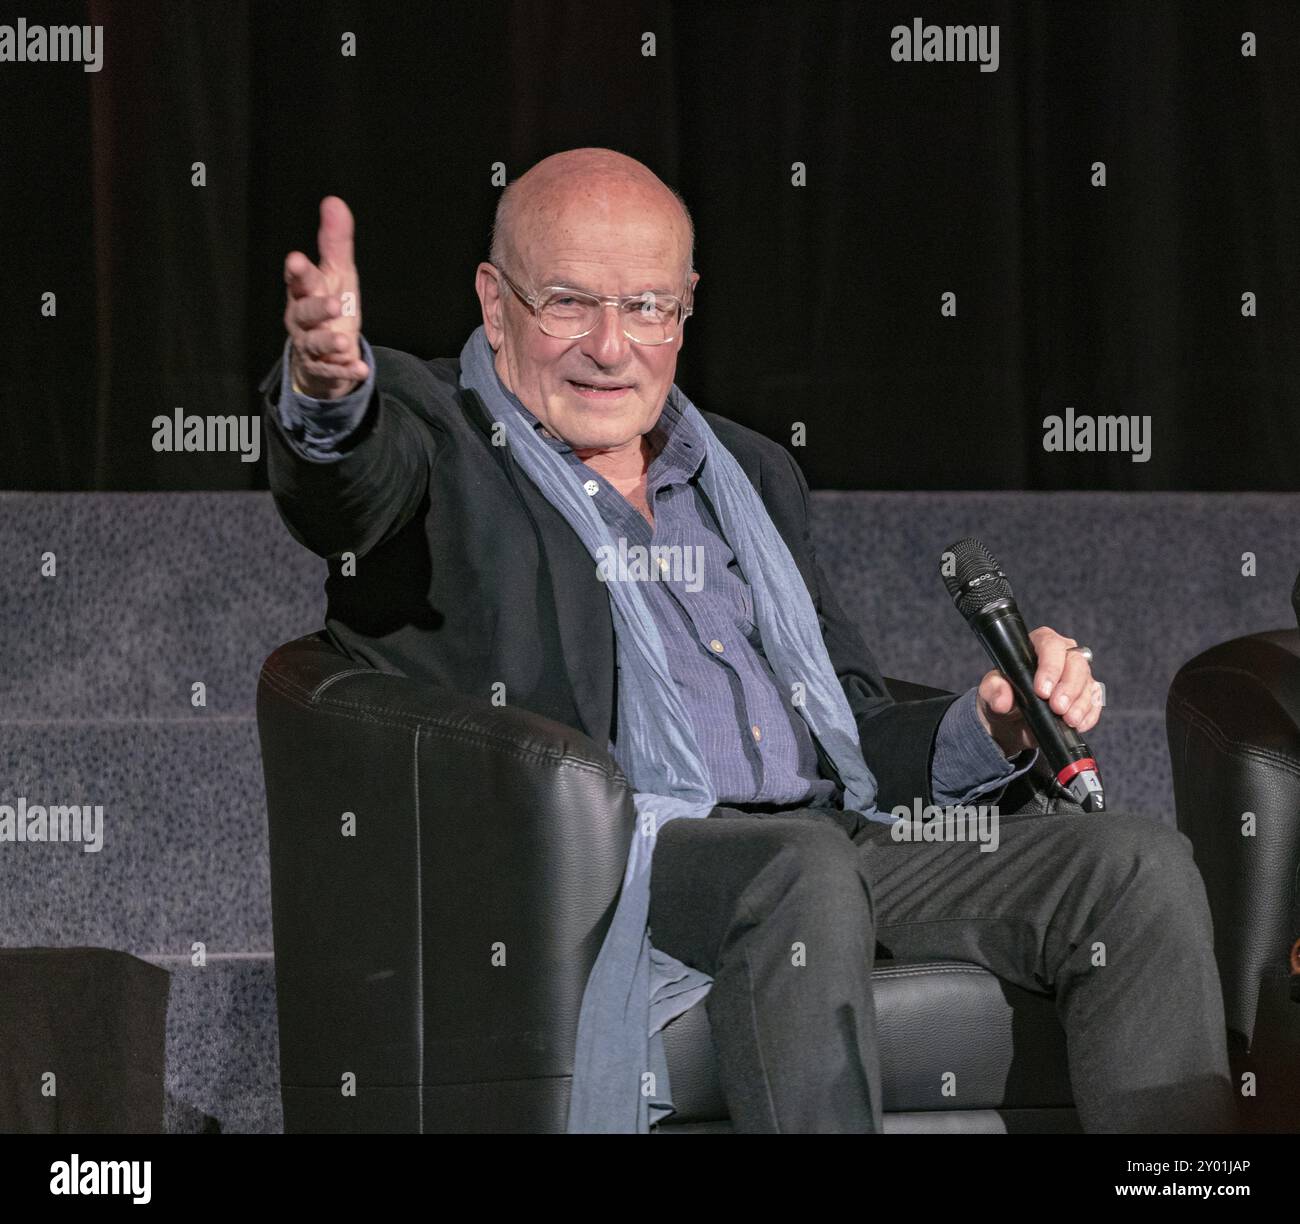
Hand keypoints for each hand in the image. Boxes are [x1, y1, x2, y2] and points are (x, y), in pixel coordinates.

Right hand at [283, 196, 367, 399]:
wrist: (324, 354)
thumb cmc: (328, 306)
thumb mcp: (336, 274)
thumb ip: (335, 242)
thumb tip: (334, 201)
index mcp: (304, 291)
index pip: (299, 279)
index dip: (298, 271)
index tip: (297, 260)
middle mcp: (302, 318)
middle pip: (304, 311)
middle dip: (316, 307)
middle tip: (333, 303)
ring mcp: (310, 346)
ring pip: (314, 343)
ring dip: (328, 343)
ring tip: (344, 342)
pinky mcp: (322, 369)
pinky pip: (332, 372)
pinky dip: (345, 372)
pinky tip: (361, 370)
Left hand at [975, 626, 1102, 756]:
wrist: (1011, 722)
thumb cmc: (1002, 695)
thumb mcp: (990, 691)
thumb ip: (994, 690)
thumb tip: (1003, 700)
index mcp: (1037, 645)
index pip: (1050, 645)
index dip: (1050, 667)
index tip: (1042, 691)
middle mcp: (1062, 656)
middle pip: (1076, 663)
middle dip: (1068, 687)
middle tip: (1057, 708)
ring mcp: (1076, 676)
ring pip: (1088, 682)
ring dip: (1081, 703)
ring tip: (1068, 720)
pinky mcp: (1086, 695)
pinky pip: (1095, 702)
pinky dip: (1089, 714)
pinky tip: (1078, 724)